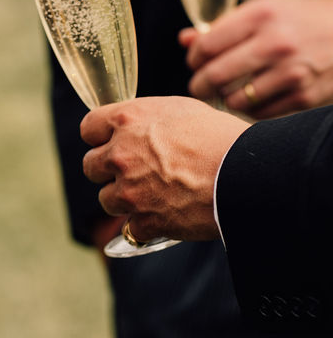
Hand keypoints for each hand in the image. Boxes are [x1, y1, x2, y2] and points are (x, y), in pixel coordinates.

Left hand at [80, 97, 248, 241]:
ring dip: (125, 199)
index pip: (88, 128)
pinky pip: (132, 228)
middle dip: (107, 170)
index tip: (110, 142)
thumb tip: (134, 127)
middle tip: (133, 172)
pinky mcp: (145, 220)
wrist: (249, 174)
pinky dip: (147, 226)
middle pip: (90, 166)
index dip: (99, 137)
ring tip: (154, 195)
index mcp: (127, 120)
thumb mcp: (180, 110)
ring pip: (106, 199)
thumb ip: (147, 118)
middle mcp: (120, 154)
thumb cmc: (222, 137)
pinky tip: (166, 216)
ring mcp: (130, 190)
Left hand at [181, 0, 332, 117]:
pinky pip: (260, 113)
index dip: (194, 58)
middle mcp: (276, 43)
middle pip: (214, 76)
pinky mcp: (306, 96)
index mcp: (261, 15)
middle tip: (200, 86)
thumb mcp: (264, 10)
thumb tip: (184, 40)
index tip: (196, 62)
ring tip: (230, 91)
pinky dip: (251, 109)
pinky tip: (255, 98)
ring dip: (226, 99)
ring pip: (235, 100)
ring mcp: (292, 72)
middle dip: (199, 85)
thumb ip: (222, 26)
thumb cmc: (302, 20)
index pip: (206, 46)